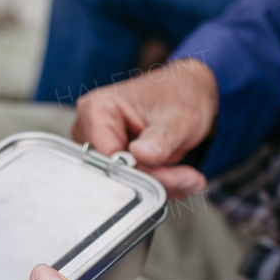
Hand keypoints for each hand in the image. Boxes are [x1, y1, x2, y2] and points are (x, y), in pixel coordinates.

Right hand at [73, 57, 217, 198]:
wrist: (188, 94)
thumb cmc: (180, 95)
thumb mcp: (179, 116)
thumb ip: (161, 138)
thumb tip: (140, 154)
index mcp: (97, 109)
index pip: (106, 158)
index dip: (138, 172)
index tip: (167, 171)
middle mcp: (90, 129)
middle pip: (114, 175)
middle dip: (152, 180)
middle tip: (185, 176)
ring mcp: (98, 146)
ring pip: (125, 185)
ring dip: (158, 184)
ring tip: (183, 174)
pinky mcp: (109, 160)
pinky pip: (131, 186)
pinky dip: (157, 183)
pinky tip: (174, 174)